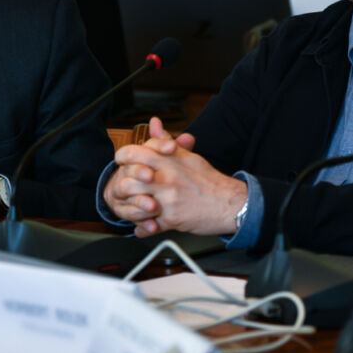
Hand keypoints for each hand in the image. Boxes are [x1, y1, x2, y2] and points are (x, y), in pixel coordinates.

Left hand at [109, 118, 244, 236]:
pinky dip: (142, 228)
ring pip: (134, 204)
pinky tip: (144, 225)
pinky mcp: (171, 219)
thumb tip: (154, 123)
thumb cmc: (209, 181)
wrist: (230, 203)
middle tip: (126, 189)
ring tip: (132, 207)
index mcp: (168, 161)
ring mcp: (168, 200)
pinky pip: (147, 226)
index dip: (122, 158)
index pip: (134, 153)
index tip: (122, 163)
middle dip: (123, 185)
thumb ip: (165, 141)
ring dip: (129, 208)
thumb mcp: (187, 156)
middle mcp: (166, 178)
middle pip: (128, 180)